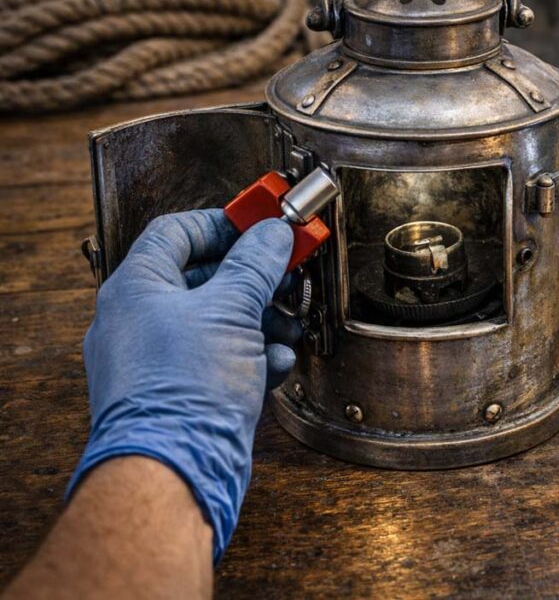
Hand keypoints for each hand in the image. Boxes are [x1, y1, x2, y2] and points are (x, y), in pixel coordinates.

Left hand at [67, 209, 298, 561]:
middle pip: (205, 278)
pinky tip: (274, 364)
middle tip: (288, 274)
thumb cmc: (185, 388)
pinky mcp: (182, 394)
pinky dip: (251, 357)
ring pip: (218, 322)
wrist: (175, 468)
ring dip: (261, 320)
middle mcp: (141, 321)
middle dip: (254, 278)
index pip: (175, 232)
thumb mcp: (231, 310)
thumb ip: (255, 265)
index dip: (222, 224)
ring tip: (289, 325)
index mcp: (136, 289)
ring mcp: (160, 360)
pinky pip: (220, 360)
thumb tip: (272, 234)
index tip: (261, 226)